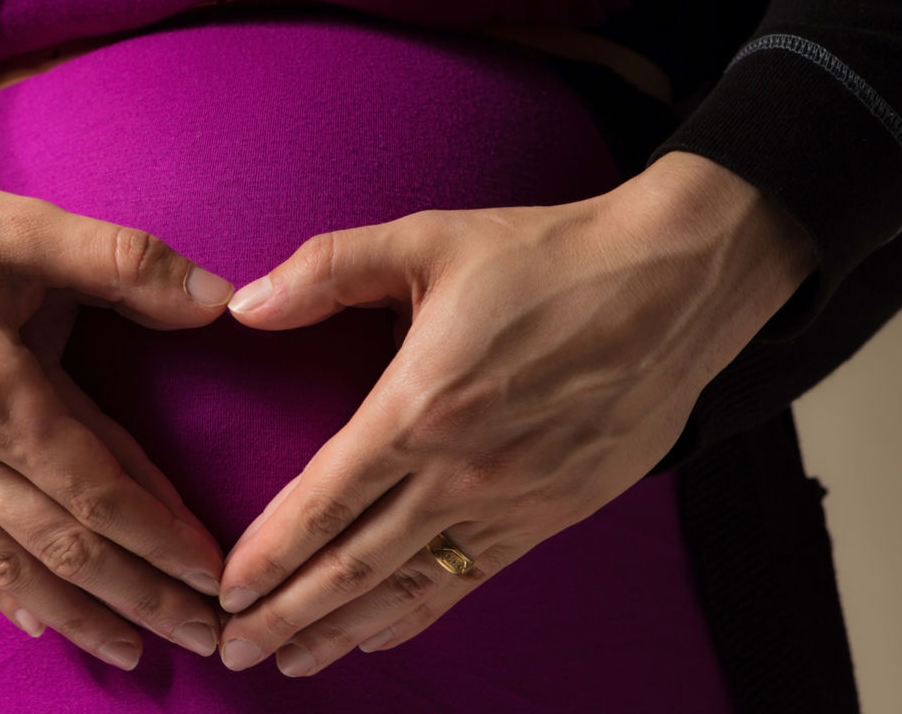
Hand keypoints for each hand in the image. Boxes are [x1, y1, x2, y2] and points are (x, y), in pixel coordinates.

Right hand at [0, 113, 235, 667]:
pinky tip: (38, 620)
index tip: (214, 574)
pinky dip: (4, 590)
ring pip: (13, 564)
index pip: (100, 489)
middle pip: (67, 546)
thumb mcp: (23, 227)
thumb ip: (125, 264)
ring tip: (134, 650)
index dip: (163, 537)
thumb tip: (217, 298)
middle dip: (142, 595)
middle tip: (204, 635)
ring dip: (81, 613)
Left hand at [214, 151, 815, 674]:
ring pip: (408, 586)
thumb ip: (327, 269)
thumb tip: (244, 305)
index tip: (226, 591)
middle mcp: (461, 471)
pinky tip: (379, 634)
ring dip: (342, 629)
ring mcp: (511, 502)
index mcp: (421, 406)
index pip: (323, 501)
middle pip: (355, 563)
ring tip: (293, 663)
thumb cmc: (549, 259)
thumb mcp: (428, 238)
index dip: (268, 554)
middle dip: (287, 613)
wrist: (674, 284)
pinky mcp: (554, 514)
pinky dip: (417, 613)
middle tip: (235, 650)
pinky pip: (470, 579)